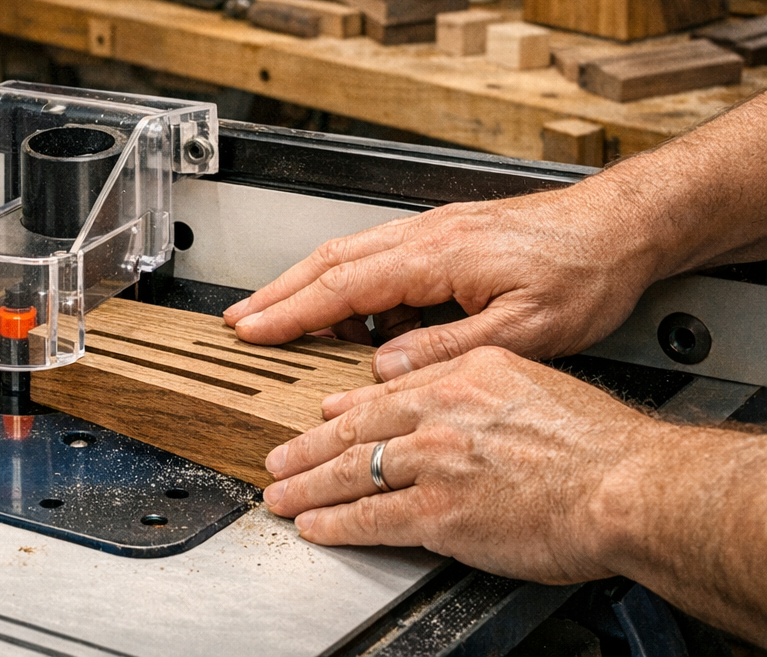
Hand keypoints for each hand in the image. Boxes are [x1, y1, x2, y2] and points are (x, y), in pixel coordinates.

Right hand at [222, 187, 658, 379]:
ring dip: (305, 283)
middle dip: (278, 291)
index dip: (290, 311)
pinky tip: (347, 310)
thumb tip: (385, 366)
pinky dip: (344, 279)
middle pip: (329, 259)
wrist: (622, 225)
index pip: (342, 285)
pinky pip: (377, 254)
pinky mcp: (447, 234)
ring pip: (349, 252)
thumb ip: (447, 347)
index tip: (250, 329)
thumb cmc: (585, 270)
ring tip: (274, 315)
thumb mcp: (524, 328)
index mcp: (436, 255)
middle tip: (238, 319)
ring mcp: (433, 230)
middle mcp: (426, 233)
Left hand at [261, 347, 663, 582]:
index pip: (384, 390)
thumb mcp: (529, 381)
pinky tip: (317, 527)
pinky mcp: (441, 512)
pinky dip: (337, 525)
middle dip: (306, 448)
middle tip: (276, 458)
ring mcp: (435, 462)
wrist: (626, 487)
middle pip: (353, 429)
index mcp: (462, 375)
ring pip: (351, 472)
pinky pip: (372, 518)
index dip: (343, 408)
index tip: (320, 417)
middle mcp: (440, 412)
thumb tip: (431, 388)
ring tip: (281, 495)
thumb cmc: (596, 444)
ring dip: (308, 487)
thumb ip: (471, 382)